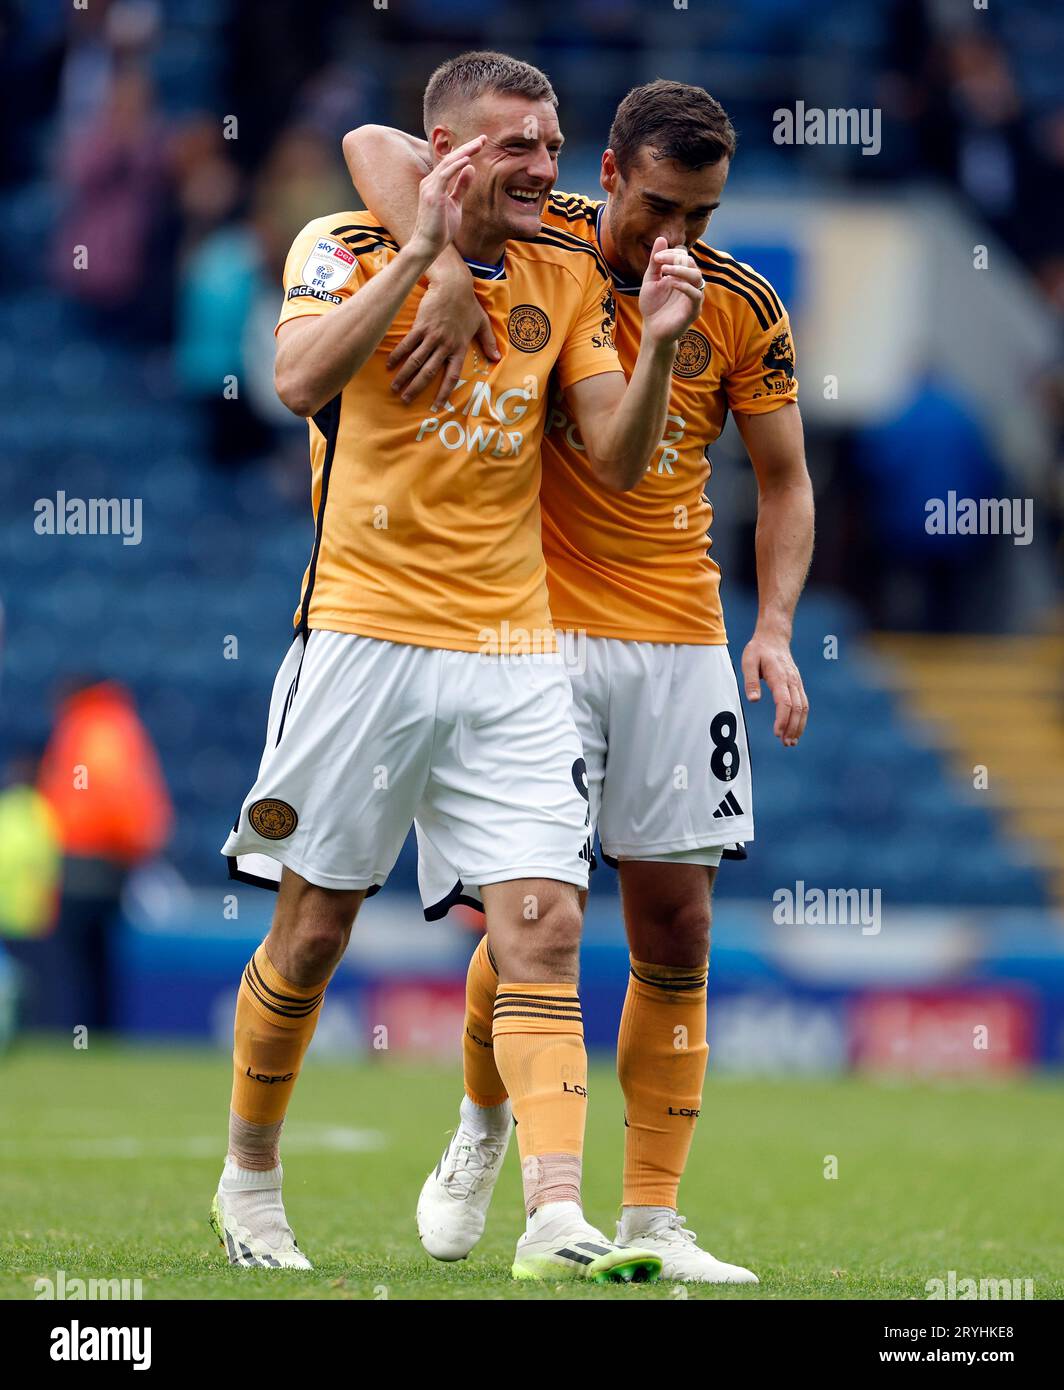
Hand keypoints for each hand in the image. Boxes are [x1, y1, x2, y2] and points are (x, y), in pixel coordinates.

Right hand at [388, 274, 499, 406]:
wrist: (453, 285)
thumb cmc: (468, 303)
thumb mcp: (482, 323)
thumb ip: (489, 342)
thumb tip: (497, 358)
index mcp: (459, 348)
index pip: (452, 376)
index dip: (444, 392)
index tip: (436, 406)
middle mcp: (445, 346)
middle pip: (428, 372)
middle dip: (416, 388)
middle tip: (406, 400)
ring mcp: (432, 336)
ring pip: (415, 361)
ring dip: (404, 376)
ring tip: (395, 388)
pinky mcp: (420, 326)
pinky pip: (407, 344)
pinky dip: (398, 355)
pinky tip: (390, 365)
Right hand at [408, 136, 484, 262]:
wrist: (428, 246)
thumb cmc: (440, 229)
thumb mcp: (455, 205)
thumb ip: (461, 187)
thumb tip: (470, 168)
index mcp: (435, 183)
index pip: (451, 163)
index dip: (466, 151)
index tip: (480, 143)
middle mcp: (430, 182)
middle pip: (450, 159)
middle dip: (467, 147)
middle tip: (483, 138)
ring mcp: (429, 187)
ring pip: (448, 163)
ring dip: (464, 152)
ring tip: (479, 144)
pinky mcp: (432, 195)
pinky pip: (445, 175)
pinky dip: (456, 166)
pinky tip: (467, 159)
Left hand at [638, 237, 703, 345]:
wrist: (652, 330)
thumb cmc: (653, 306)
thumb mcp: (650, 280)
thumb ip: (656, 261)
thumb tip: (662, 238)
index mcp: (682, 276)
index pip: (684, 256)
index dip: (672, 253)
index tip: (657, 258)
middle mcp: (690, 284)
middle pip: (692, 264)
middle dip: (676, 260)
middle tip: (660, 262)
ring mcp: (693, 297)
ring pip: (697, 277)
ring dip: (681, 270)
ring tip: (665, 271)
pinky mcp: (694, 311)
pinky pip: (696, 295)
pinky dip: (684, 286)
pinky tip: (670, 284)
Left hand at [741, 630, 808, 745]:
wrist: (774, 638)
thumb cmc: (758, 650)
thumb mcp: (748, 661)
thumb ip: (750, 681)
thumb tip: (753, 700)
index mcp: (780, 677)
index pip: (785, 702)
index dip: (782, 719)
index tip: (777, 733)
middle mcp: (792, 681)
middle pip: (798, 708)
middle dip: (792, 727)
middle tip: (785, 743)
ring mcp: (797, 683)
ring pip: (804, 707)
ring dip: (799, 726)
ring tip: (791, 742)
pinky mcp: (798, 685)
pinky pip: (804, 704)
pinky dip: (801, 718)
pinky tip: (796, 729)